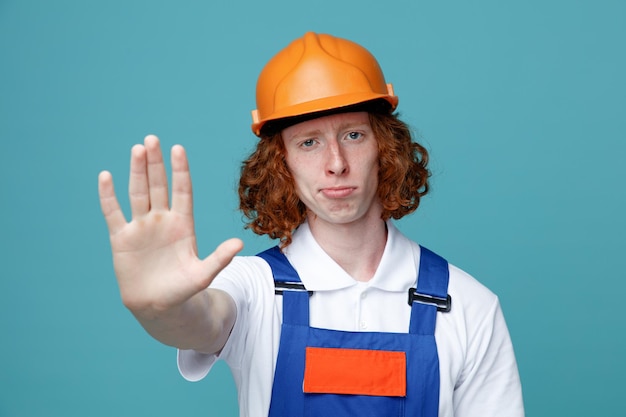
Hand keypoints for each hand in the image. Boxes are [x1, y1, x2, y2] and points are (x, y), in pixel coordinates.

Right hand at [98, 135, 242, 318]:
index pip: (182, 191)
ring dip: (136, 172)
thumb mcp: (203, 275)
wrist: (158, 306)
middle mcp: (162, 220)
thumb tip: (239, 244)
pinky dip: (108, 196)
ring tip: (137, 149)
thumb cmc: (183, 290)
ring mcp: (141, 227)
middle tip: (152, 139)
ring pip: (138, 193)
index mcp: (183, 224)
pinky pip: (113, 212)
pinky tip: (106, 176)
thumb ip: (219, 258)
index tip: (177, 148)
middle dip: (155, 163)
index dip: (180, 170)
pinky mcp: (122, 238)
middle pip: (158, 186)